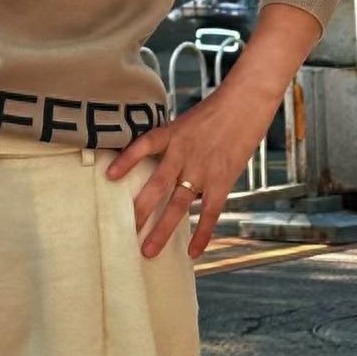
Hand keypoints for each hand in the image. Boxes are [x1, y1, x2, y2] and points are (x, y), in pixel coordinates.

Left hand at [105, 78, 277, 260]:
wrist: (247, 102)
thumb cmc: (218, 110)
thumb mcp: (189, 121)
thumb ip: (177, 144)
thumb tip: (170, 170)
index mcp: (173, 133)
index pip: (144, 145)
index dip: (126, 160)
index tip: (109, 176)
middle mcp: (183, 152)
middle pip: (157, 184)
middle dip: (140, 209)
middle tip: (124, 230)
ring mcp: (202, 169)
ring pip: (178, 204)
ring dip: (162, 230)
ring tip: (147, 251)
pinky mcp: (222, 180)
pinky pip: (209, 212)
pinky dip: (201, 234)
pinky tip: (193, 253)